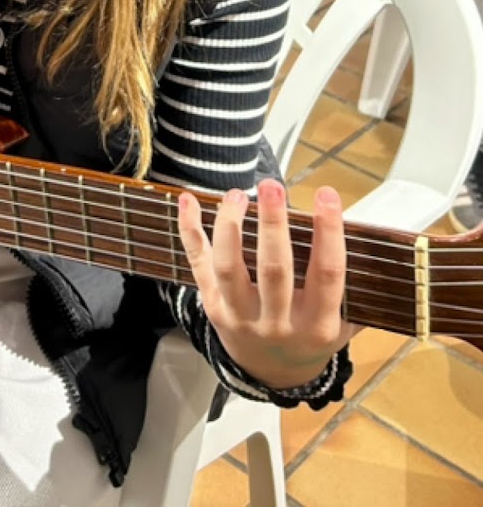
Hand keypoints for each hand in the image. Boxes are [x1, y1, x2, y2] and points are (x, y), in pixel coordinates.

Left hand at [177, 179, 357, 388]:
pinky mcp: (212, 305)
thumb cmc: (312, 337)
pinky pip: (198, 264)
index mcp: (317, 325)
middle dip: (273, 225)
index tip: (328, 194)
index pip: (327, 275)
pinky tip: (188, 201)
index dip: (329, 233)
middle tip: (273, 187)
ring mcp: (240, 315)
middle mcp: (277, 322)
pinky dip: (190, 230)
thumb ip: (358, 291)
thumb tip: (375, 242)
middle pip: (274, 270)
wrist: (271, 375)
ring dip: (230, 225)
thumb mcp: (344, 326)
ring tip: (238, 194)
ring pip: (229, 267)